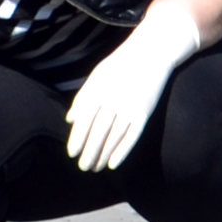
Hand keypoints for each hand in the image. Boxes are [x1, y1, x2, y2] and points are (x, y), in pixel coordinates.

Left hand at [64, 4, 200, 172]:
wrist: (151, 53)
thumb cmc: (120, 64)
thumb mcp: (97, 75)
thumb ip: (83, 97)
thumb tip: (70, 120)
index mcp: (99, 89)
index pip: (85, 119)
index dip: (78, 138)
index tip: (72, 153)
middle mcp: (113, 99)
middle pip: (98, 132)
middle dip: (89, 152)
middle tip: (83, 167)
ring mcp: (130, 106)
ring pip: (114, 137)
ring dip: (104, 155)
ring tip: (96, 168)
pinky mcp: (144, 112)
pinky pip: (132, 136)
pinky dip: (122, 151)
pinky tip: (113, 164)